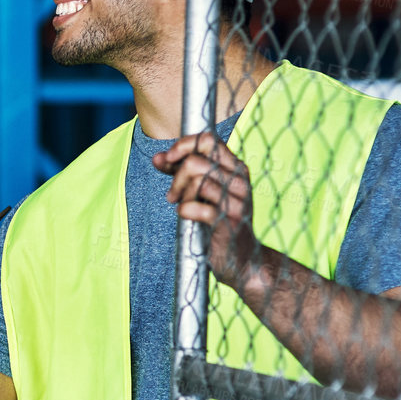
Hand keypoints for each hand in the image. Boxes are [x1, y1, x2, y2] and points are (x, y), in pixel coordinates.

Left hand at [152, 132, 261, 287]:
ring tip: (180, 205)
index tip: (168, 160)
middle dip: (176, 177)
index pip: (207, 140)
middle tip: (172, 194)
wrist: (242, 259)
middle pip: (196, 161)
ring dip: (180, 194)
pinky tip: (186, 216)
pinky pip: (195, 206)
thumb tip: (157, 158)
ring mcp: (237, 201)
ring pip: (196, 181)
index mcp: (235, 168)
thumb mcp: (202, 192)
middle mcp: (240, 180)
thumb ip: (180, 172)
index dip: (182, 146)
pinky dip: (184, 210)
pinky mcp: (229, 221)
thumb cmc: (220, 222)